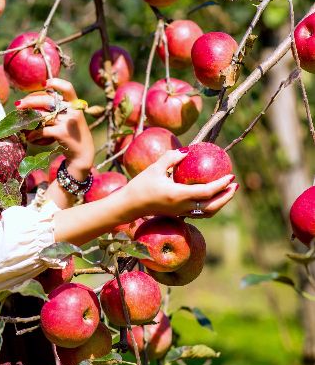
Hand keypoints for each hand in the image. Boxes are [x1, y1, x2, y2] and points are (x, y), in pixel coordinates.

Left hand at [15, 78, 94, 173]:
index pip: (68, 87)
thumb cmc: (73, 134)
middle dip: (30, 101)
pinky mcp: (63, 133)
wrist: (83, 153)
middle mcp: (73, 111)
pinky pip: (43, 130)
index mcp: (75, 104)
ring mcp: (68, 122)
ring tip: (20, 122)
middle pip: (48, 100)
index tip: (44, 84)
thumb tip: (36, 100)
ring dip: (28, 119)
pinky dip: (34, 134)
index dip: (56, 82)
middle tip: (18, 104)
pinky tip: (29, 137)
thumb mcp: (71, 118)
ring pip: (43, 116)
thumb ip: (60, 109)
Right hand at [121, 148, 236, 220]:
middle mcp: (182, 207)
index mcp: (178, 195)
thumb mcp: (154, 168)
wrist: (129, 205)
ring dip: (220, 203)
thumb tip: (187, 150)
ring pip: (207, 212)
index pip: (206, 192)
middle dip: (226, 197)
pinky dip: (210, 205)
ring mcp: (181, 212)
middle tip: (235, 185)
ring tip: (227, 191)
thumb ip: (171, 157)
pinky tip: (212, 196)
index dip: (221, 185)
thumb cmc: (140, 185)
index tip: (231, 176)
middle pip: (212, 206)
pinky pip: (200, 212)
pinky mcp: (178, 214)